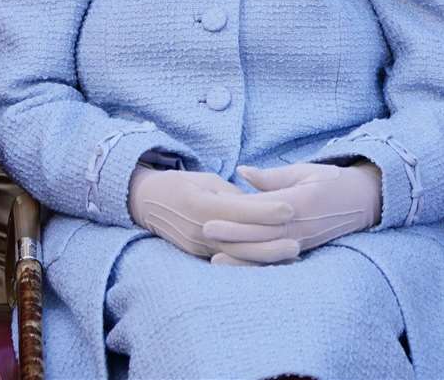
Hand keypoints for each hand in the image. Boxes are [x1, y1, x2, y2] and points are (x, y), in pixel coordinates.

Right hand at [128, 165, 298, 263]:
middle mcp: (198, 228)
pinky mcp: (197, 254)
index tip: (290, 207)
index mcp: (199, 202)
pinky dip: (250, 260)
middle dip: (270, 242)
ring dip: (264, 256)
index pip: (238, 209)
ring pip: (236, 254)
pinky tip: (270, 262)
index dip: (265, 209)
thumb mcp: (205, 180)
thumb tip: (260, 204)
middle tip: (298, 241)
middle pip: (240, 240)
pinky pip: (228, 259)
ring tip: (291, 254)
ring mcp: (197, 245)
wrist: (145, 202)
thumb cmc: (180, 184)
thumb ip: (232, 195)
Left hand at [208, 162, 382, 264]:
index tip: (212, 207)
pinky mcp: (303, 249)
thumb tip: (241, 171)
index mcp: (299, 201)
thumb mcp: (304, 171)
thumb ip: (272, 176)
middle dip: (234, 233)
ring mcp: (302, 240)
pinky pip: (277, 260)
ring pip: (268, 252)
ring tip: (215, 257)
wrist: (364, 201)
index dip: (237, 209)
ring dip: (242, 255)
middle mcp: (300, 225)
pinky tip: (239, 269)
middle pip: (262, 232)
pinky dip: (258, 265)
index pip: (263, 208)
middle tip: (205, 230)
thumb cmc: (330, 180)